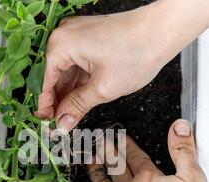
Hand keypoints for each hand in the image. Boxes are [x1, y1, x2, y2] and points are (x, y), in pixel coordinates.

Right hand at [36, 0, 208, 132]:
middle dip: (58, 101)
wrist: (163, 30)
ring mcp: (77, 35)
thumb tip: (63, 123)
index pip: (46, 81)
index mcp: (62, 44)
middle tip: (60, 124)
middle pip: (54, 75)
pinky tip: (79, 100)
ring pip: (66, 71)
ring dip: (69, 93)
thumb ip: (78, 107)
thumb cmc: (137, 50)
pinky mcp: (89, 38)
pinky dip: (79, 82)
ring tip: (70, 116)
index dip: (46, 106)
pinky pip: (77, 64)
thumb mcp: (103, 88)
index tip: (48, 123)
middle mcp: (65, 36)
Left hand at [75, 119, 208, 181]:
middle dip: (108, 153)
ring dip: (95, 172)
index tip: (121, 139)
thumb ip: (185, 151)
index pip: (136, 157)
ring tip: (89, 162)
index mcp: (149, 179)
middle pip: (116, 167)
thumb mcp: (194, 179)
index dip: (128, 146)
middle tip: (100, 143)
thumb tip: (179, 126)